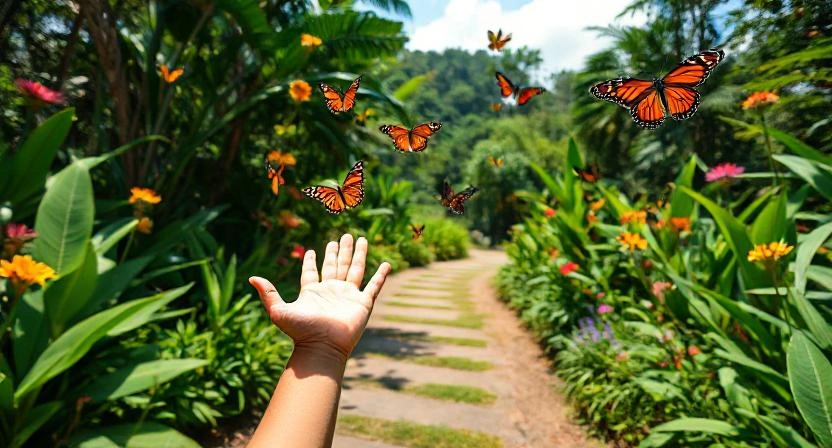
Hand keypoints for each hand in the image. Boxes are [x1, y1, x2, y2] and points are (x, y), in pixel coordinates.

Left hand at [249, 234, 390, 361]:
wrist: (323, 347)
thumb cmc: (301, 331)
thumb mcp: (279, 311)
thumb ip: (268, 293)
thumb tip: (251, 278)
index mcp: (312, 292)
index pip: (313, 272)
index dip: (313, 261)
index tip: (314, 250)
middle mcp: (331, 291)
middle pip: (336, 265)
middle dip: (339, 251)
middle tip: (343, 236)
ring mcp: (348, 296)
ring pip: (355, 269)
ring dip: (358, 254)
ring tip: (360, 238)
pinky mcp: (363, 303)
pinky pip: (374, 286)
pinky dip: (381, 275)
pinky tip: (386, 264)